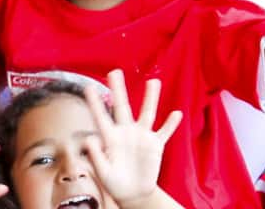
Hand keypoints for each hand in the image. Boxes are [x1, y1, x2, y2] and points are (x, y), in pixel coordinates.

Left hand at [82, 70, 182, 206]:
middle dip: (118, 90)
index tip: (88, 87)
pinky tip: (177, 114)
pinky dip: (171, 124)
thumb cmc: (114, 182)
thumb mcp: (102, 172)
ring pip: (147, 114)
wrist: (133, 192)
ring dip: (150, 98)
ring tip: (153, 81)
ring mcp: (141, 137)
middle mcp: (125, 132)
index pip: (100, 117)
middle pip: (122, 107)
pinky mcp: (155, 145)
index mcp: (109, 137)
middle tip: (114, 71)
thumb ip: (96, 156)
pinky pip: (165, 132)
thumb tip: (90, 139)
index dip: (95, 103)